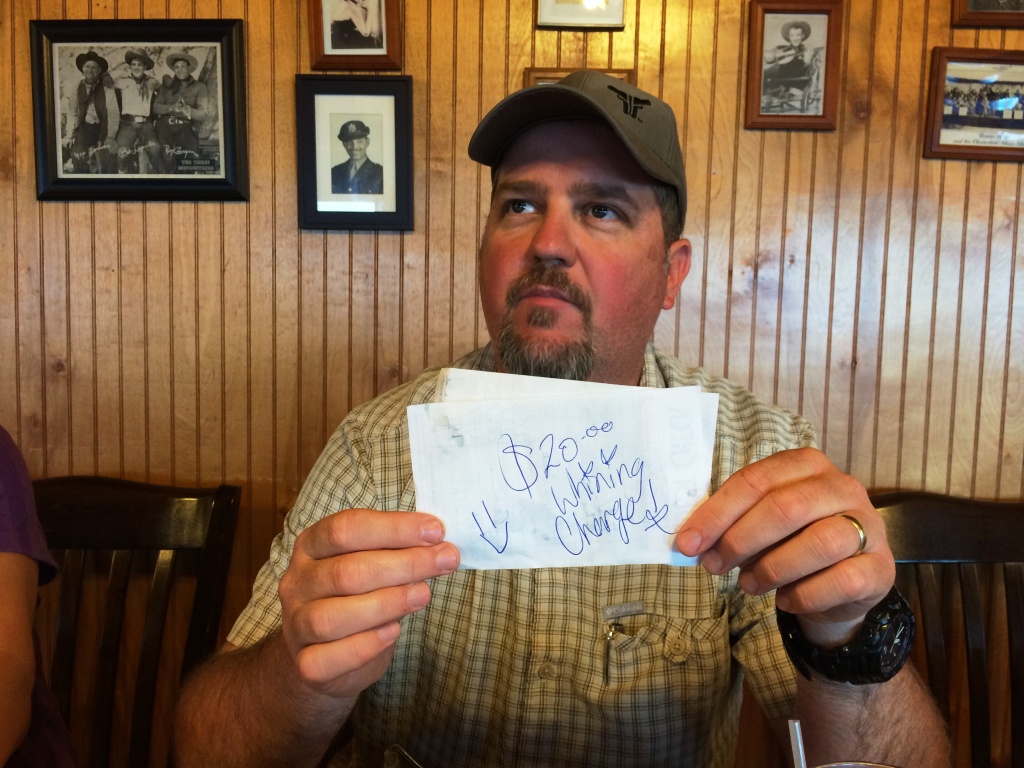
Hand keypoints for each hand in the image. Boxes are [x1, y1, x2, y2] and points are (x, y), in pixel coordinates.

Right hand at [277, 509, 458, 699]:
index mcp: (312, 546)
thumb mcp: (370, 564)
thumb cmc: (355, 598)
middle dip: (404, 564)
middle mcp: (297, 582)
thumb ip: (394, 552)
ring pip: (332, 616)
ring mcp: (296, 625)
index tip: (436, 530)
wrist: (325, 655)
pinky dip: (365, 645)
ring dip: (386, 603)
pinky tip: (394, 631)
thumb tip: (438, 543)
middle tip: (446, 560)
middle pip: (345, 571)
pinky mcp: (305, 665)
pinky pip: (329, 658)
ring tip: (423, 594)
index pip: (346, 528)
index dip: (393, 528)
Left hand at [675, 448, 894, 646]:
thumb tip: (692, 540)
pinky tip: (784, 600)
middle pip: (786, 508)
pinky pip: (840, 581)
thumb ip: (732, 522)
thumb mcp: (760, 523)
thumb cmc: (791, 542)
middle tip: (714, 565)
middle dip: (741, 540)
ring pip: (818, 543)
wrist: (842, 583)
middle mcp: (842, 487)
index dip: (717, 513)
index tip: (688, 542)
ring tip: (748, 584)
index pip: (757, 481)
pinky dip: (803, 595)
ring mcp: (868, 526)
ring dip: (772, 569)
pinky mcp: (880, 568)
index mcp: (807, 465)